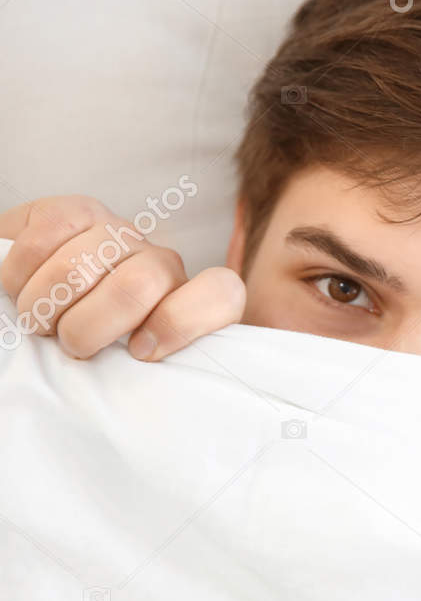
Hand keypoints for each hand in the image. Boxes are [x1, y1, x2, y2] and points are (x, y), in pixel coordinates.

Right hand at [0, 195, 244, 359]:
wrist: (45, 285)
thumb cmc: (90, 332)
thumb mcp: (125, 356)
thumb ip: (143, 366)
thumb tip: (139, 389)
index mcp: (186, 299)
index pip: (221, 294)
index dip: (181, 323)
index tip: (139, 352)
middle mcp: (159, 261)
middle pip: (136, 287)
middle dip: (87, 327)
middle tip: (67, 343)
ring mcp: (119, 231)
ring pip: (78, 268)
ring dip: (44, 306)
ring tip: (38, 319)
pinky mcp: (76, 211)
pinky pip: (42, 242)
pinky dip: (19, 275)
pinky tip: (20, 287)